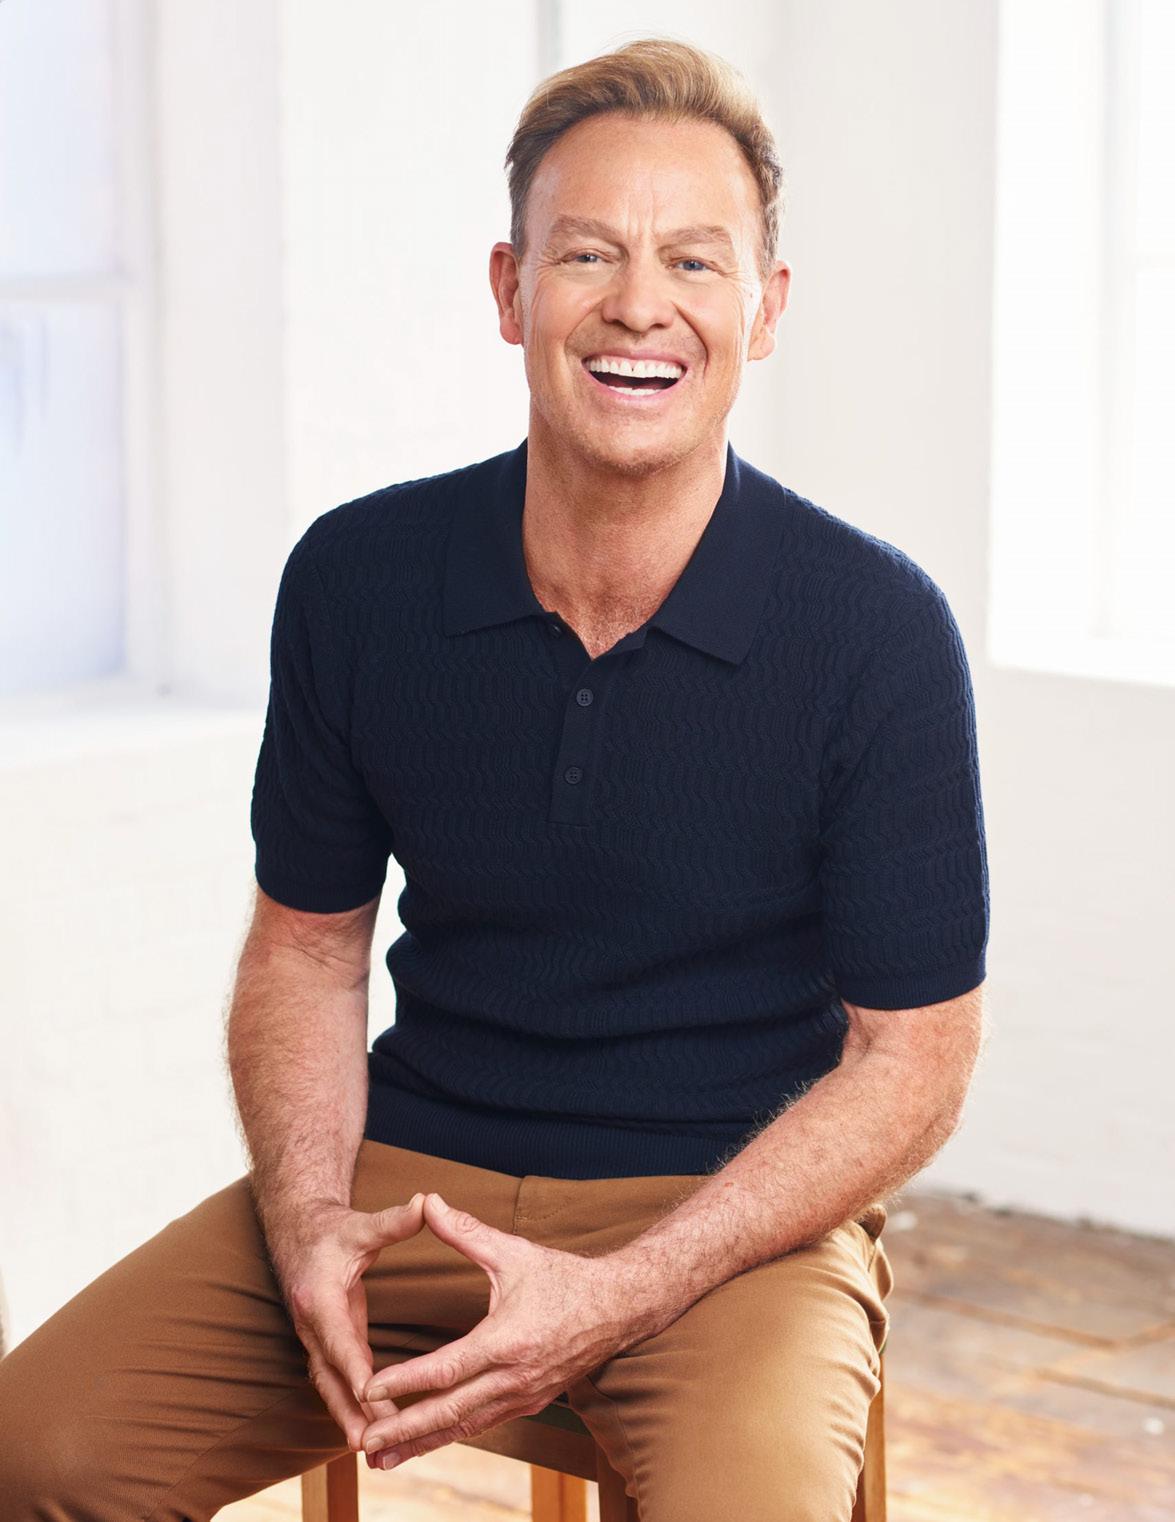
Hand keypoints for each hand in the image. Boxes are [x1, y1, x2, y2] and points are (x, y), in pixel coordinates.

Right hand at [265, 1192, 427, 1454]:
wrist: (296, 1232)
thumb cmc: (332, 1230)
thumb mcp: (361, 1225)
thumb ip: (394, 1220)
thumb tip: (427, 1202)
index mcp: (319, 1298)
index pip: (338, 1339)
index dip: (353, 1367)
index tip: (370, 1393)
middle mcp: (311, 1324)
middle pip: (330, 1375)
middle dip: (349, 1409)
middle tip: (371, 1441)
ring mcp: (313, 1338)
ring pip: (328, 1385)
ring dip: (347, 1415)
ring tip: (370, 1448)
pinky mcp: (323, 1343)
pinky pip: (333, 1381)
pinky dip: (347, 1405)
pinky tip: (368, 1427)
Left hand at [358, 1192, 646, 1469]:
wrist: (619, 1308)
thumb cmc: (564, 1278)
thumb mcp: (513, 1252)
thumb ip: (466, 1230)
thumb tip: (428, 1202)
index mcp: (507, 1340)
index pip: (447, 1368)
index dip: (405, 1381)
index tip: (368, 1388)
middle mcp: (514, 1377)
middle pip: (449, 1412)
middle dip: (404, 1430)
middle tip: (364, 1444)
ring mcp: (523, 1396)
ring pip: (463, 1427)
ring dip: (421, 1443)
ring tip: (381, 1457)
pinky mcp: (529, 1403)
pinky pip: (482, 1424)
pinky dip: (449, 1435)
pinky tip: (424, 1442)